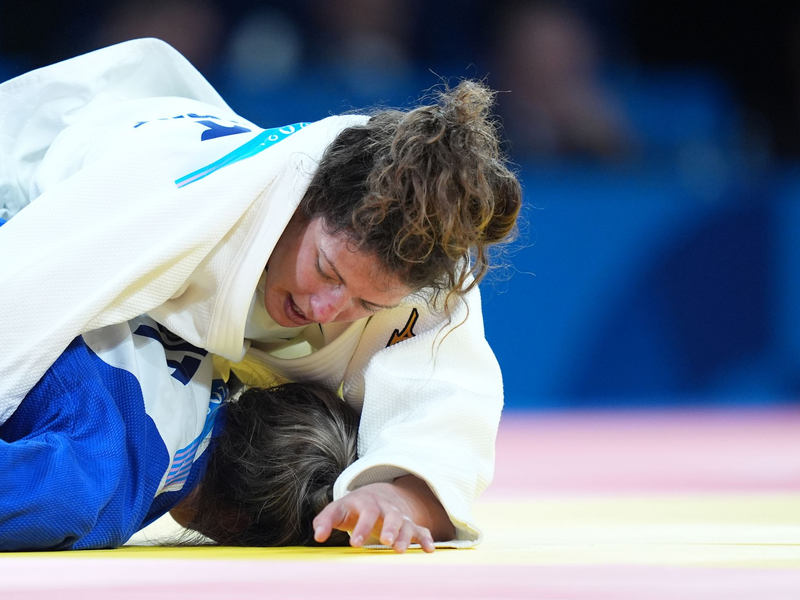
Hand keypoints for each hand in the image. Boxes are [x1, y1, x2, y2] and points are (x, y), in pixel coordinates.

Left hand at [313, 481, 435, 552]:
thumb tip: (318, 535)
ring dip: (405, 537)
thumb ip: (325, 520)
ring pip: (406, 524)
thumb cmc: (353, 508)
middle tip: (385, 541)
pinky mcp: (410, 526)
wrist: (375, 496)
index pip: (366, 512)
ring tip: (399, 550)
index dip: (361, 527)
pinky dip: (427, 539)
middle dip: (389, 528)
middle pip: (391, 515)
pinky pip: (421, 531)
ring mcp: (399, 517)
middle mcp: (385, 509)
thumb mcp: (338, 510)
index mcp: (367, 503)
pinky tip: (429, 550)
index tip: (355, 544)